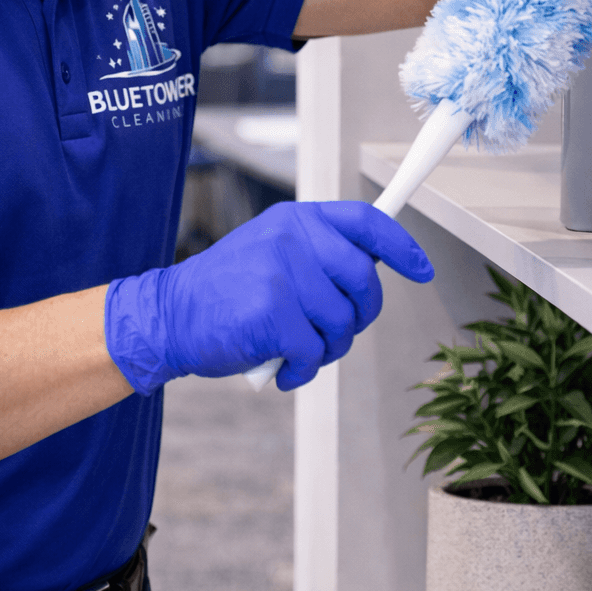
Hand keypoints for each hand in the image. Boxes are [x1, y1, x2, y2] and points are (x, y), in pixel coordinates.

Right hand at [104, 201, 433, 393]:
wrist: (168, 317)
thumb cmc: (226, 293)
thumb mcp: (269, 252)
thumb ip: (315, 255)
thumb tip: (371, 269)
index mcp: (295, 219)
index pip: (366, 221)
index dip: (401, 246)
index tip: (422, 270)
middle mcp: (291, 238)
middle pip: (364, 281)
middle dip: (358, 318)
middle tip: (332, 334)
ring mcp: (282, 273)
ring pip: (343, 322)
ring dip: (327, 349)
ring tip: (296, 351)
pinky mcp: (273, 312)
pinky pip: (315, 352)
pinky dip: (302, 371)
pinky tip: (280, 369)